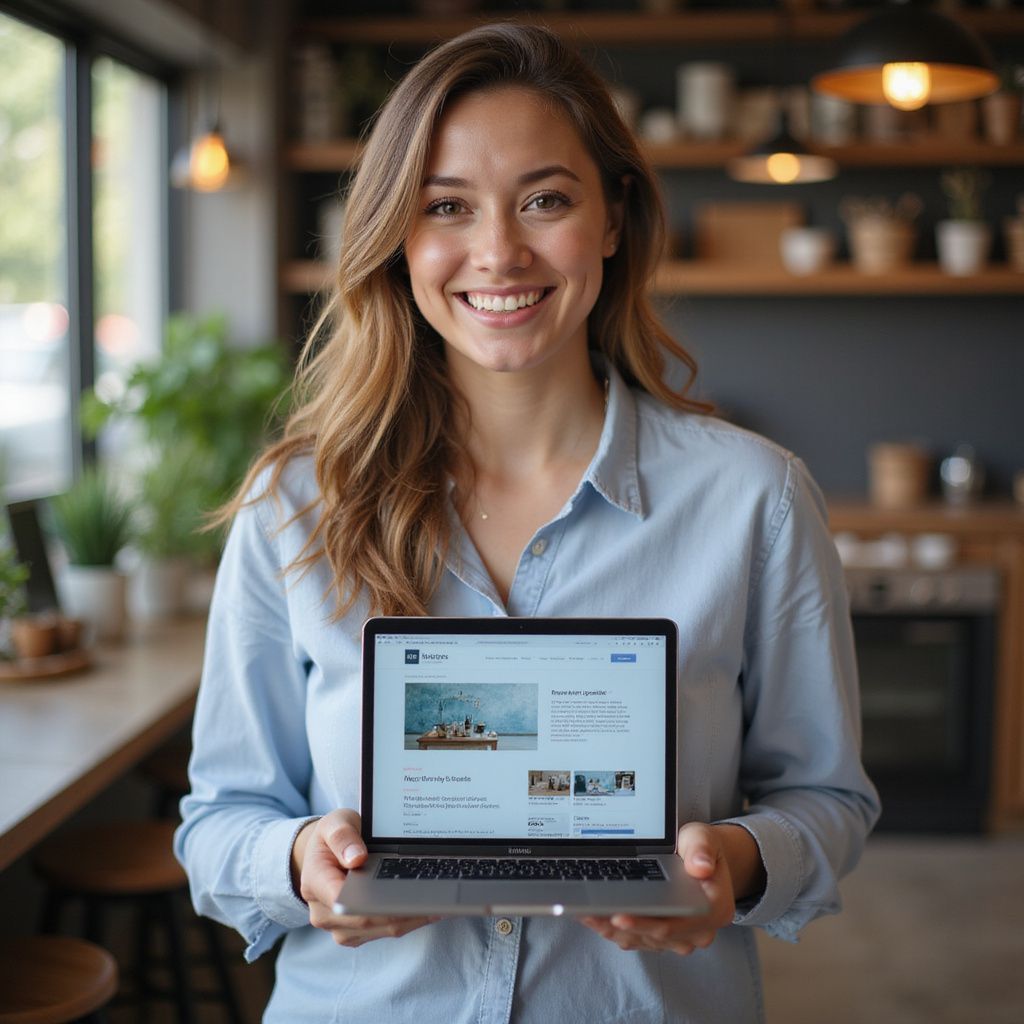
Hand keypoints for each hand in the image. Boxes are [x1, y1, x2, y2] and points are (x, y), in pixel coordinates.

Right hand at [292, 809, 437, 947]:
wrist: (326, 853)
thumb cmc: (332, 837)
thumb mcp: (334, 823)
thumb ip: (342, 837)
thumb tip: (356, 858)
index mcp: (315, 883)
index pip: (345, 901)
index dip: (376, 903)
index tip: (405, 896)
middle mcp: (323, 913)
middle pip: (367, 921)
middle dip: (402, 911)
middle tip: (434, 899)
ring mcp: (339, 927)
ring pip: (380, 930)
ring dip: (410, 919)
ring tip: (440, 903)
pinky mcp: (355, 933)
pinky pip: (383, 931)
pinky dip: (407, 921)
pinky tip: (428, 908)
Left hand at [579, 822, 753, 955]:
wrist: (701, 859)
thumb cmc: (700, 848)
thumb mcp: (703, 837)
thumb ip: (702, 849)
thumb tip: (700, 867)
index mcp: (713, 909)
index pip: (675, 922)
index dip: (645, 923)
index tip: (619, 916)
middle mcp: (698, 930)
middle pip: (653, 935)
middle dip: (619, 925)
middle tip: (591, 913)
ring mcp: (678, 937)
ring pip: (640, 939)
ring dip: (611, 929)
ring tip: (585, 913)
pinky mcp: (661, 937)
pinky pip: (635, 938)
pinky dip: (613, 929)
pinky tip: (593, 916)